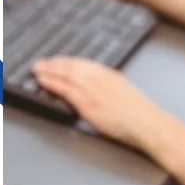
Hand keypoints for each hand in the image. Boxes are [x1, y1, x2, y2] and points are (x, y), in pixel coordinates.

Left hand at [32, 57, 165, 150]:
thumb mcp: (126, 94)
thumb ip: (111, 89)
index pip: (84, 64)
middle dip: (54, 63)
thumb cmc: (141, 114)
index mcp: (110, 75)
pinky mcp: (87, 103)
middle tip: (41, 63)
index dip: (68, 61)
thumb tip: (101, 92)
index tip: (58, 61)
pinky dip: (52, 83)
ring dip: (49, 71)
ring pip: (65, 75)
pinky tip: (43, 82)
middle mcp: (100, 79)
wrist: (147, 124)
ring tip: (37, 70)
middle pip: (72, 66)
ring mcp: (93, 90)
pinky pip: (65, 90)